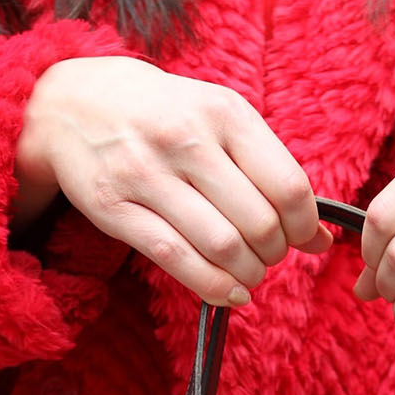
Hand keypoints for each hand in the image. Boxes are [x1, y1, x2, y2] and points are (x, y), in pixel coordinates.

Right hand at [10, 57, 331, 305]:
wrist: (72, 102)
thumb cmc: (163, 115)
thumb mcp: (219, 121)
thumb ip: (270, 171)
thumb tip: (322, 238)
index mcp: (224, 112)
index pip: (288, 185)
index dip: (305, 226)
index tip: (303, 238)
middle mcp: (185, 139)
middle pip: (259, 223)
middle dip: (275, 254)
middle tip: (269, 256)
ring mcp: (145, 174)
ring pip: (221, 246)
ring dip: (247, 274)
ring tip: (248, 274)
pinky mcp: (114, 208)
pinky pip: (176, 259)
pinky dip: (213, 287)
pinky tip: (229, 292)